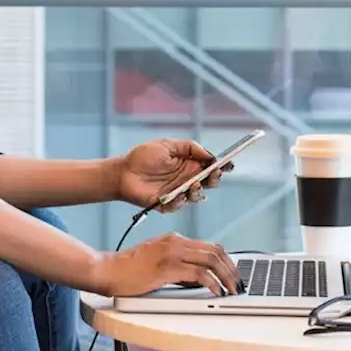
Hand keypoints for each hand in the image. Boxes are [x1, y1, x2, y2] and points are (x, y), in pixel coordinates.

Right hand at [90, 232, 242, 297]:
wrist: (107, 270)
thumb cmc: (129, 270)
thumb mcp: (159, 262)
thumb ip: (179, 266)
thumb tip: (200, 280)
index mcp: (175, 239)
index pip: (211, 246)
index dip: (227, 261)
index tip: (234, 275)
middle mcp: (176, 242)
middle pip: (216, 251)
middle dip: (232, 269)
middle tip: (238, 284)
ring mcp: (172, 253)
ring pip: (211, 260)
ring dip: (226, 276)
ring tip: (232, 290)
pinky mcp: (167, 267)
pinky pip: (198, 273)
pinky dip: (212, 282)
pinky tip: (216, 291)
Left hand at [115, 139, 232, 211]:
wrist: (121, 172)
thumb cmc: (142, 156)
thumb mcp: (167, 145)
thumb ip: (189, 147)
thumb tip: (209, 154)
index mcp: (189, 164)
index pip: (210, 166)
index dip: (222, 166)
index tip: (229, 164)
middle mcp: (186, 179)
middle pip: (209, 182)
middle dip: (214, 179)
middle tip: (212, 175)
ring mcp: (178, 192)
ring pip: (197, 196)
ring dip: (199, 191)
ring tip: (194, 185)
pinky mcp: (167, 204)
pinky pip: (179, 205)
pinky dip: (181, 201)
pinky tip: (179, 195)